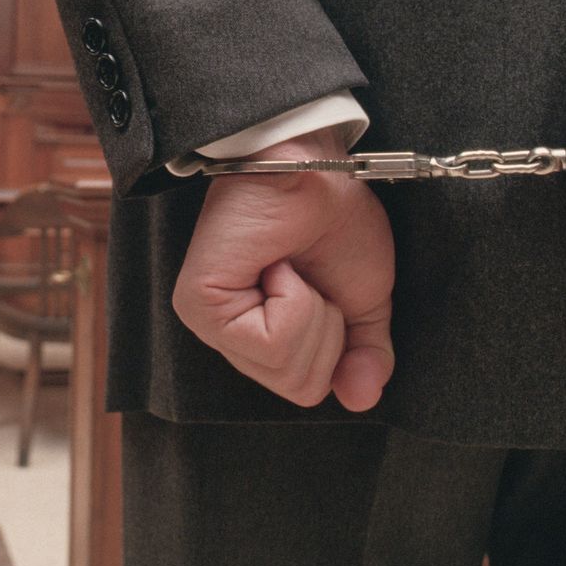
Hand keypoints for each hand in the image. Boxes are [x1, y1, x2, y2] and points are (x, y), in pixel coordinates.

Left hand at [171, 129, 395, 410]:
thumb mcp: (365, 298)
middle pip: (300, 387)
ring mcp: (212, 324)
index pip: (308, 389)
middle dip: (328, 329)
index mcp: (263, 338)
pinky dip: (294, 300)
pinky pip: (272, 343)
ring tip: (289, 264)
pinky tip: (275, 264)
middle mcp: (231, 337)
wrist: (315, 167)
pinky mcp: (200, 306)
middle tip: (308, 273)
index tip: (325, 286)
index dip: (337, 343)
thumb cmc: (332, 218)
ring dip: (312, 311)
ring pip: (288, 372)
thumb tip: (361, 399)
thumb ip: (365, 354)